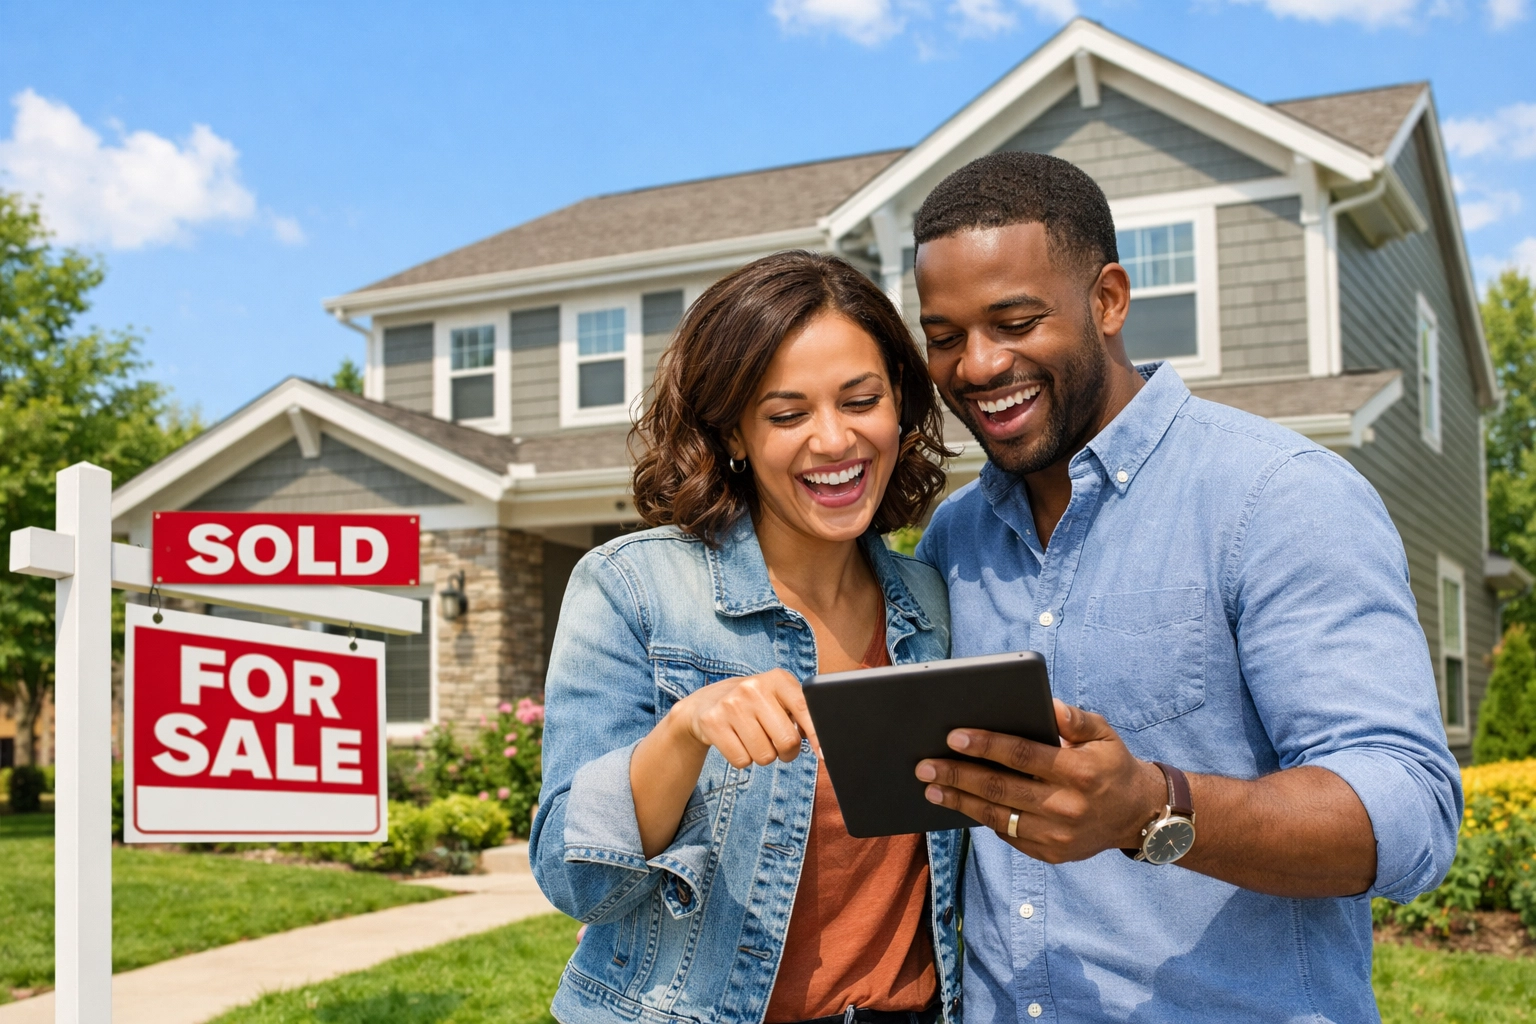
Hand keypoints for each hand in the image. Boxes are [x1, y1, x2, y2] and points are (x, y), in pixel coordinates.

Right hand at [671, 668, 818, 768]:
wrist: (706, 702)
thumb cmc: (754, 704)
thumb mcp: (778, 698)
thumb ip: (801, 713)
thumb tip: (823, 745)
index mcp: (776, 679)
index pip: (804, 708)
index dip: (817, 735)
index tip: (823, 754)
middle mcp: (753, 687)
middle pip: (786, 741)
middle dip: (787, 752)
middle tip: (779, 745)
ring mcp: (731, 704)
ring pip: (764, 756)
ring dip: (764, 755)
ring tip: (754, 738)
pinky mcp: (712, 722)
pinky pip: (742, 760)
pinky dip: (743, 759)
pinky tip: (737, 741)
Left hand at [915, 699, 1164, 861]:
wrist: (1137, 815)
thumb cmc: (1111, 765)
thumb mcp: (1103, 734)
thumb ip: (1076, 719)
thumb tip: (1048, 705)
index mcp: (1079, 771)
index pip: (1022, 755)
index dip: (986, 745)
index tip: (953, 737)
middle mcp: (1067, 806)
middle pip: (1001, 789)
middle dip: (957, 775)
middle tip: (924, 766)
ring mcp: (1058, 835)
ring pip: (998, 817)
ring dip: (960, 802)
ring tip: (931, 789)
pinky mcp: (1052, 854)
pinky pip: (1009, 835)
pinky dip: (983, 819)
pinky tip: (961, 804)